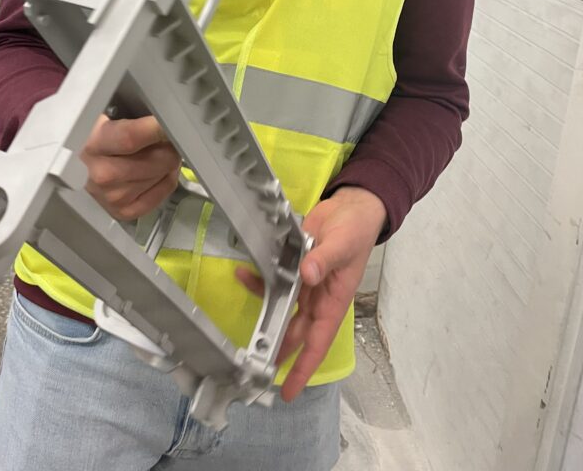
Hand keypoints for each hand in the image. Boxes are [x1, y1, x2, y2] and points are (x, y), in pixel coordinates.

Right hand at [81, 114, 180, 220]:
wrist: (81, 167)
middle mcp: (102, 173)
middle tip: (167, 137)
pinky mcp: (123, 211)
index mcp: (94, 143)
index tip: (170, 120)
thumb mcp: (107, 117)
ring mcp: (113, 196)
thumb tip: (165, 116)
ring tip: (159, 153)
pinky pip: (161, 194)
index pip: (132, 137)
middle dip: (170, 146)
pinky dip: (167, 180)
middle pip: (156, 159)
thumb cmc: (99, 137)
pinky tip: (159, 171)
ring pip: (162, 175)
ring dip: (169, 162)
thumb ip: (133, 117)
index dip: (157, 128)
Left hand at [236, 186, 386, 401]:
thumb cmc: (355, 231)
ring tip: (243, 328)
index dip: (303, 368)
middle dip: (277, 350)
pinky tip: (244, 273)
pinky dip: (260, 278)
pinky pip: (275, 278)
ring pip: (282, 307)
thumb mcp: (343, 246)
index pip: (317, 342)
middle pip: (295, 332)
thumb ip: (324, 261)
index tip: (287, 391)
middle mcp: (317, 298)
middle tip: (254, 368)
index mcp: (333, 301)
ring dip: (266, 313)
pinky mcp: (295, 265)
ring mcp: (305, 283)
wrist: (351, 206)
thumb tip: (308, 276)